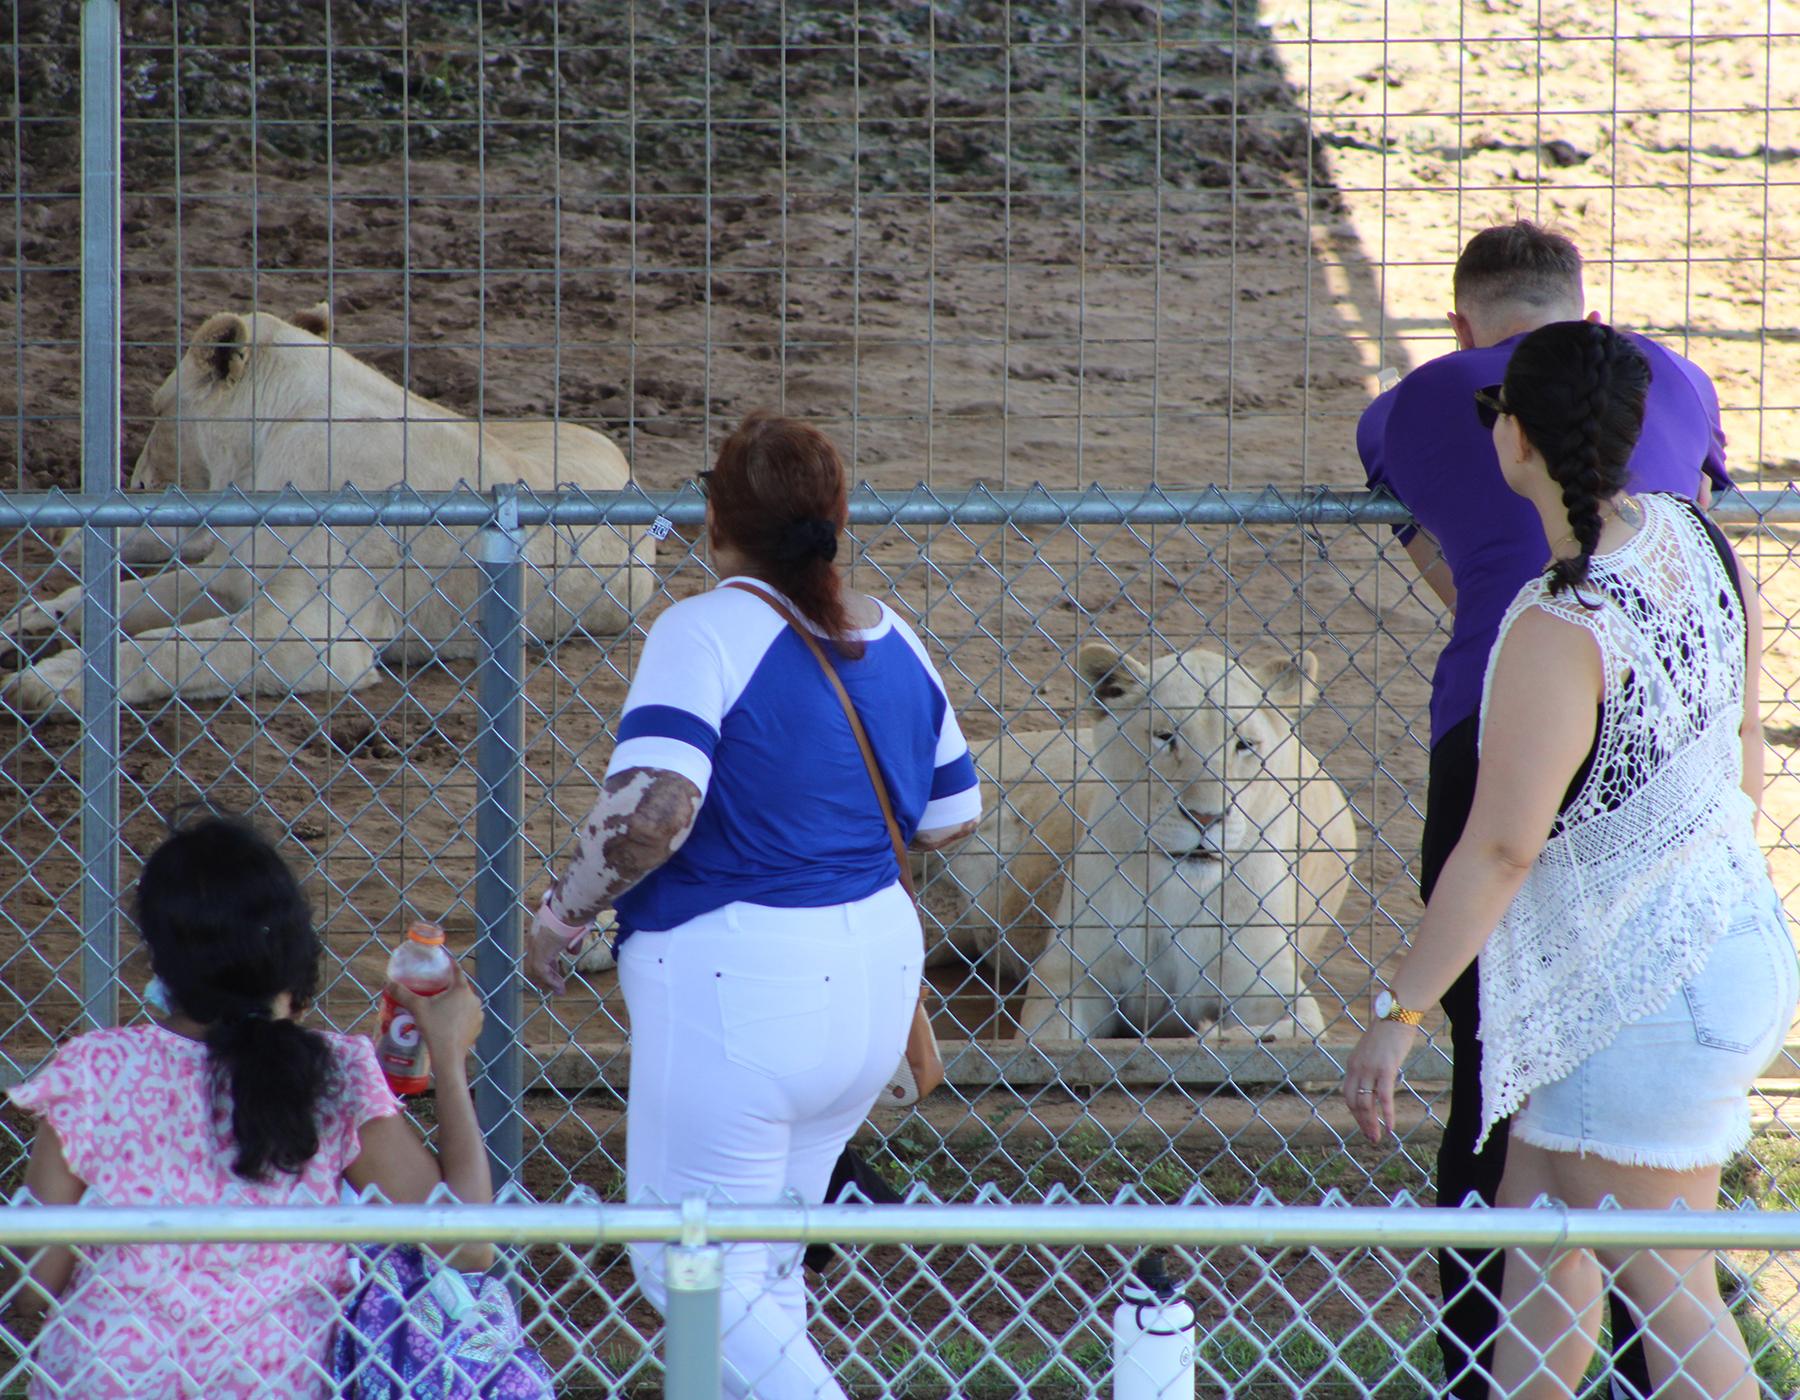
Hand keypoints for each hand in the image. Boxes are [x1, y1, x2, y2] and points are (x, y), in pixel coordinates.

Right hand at [390, 959, 482, 1064]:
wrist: (448, 1056)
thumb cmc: (434, 1028)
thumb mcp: (417, 1008)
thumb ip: (403, 993)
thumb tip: (388, 982)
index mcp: (462, 989)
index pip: (457, 971)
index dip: (450, 965)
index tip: (444, 961)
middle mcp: (474, 999)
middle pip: (460, 988)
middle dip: (449, 988)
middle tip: (435, 990)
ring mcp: (478, 1014)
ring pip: (465, 1003)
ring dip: (456, 1003)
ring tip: (441, 1008)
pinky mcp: (478, 1027)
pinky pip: (469, 1017)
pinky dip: (460, 1017)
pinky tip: (449, 1022)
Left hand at [525, 891, 588, 995]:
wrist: (570, 906)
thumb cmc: (575, 909)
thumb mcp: (575, 924)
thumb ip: (572, 940)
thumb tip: (573, 952)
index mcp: (541, 923)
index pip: (541, 943)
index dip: (549, 955)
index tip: (556, 964)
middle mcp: (535, 934)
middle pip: (536, 956)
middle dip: (547, 969)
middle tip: (555, 979)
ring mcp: (536, 945)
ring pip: (538, 967)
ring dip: (549, 979)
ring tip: (559, 989)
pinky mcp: (540, 954)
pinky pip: (544, 972)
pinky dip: (552, 981)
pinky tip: (561, 987)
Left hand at [1342, 1020, 1417, 1143]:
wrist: (1395, 1013)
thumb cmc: (1387, 1030)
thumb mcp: (1372, 1050)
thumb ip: (1370, 1065)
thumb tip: (1376, 1078)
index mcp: (1352, 1064)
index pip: (1348, 1094)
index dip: (1354, 1111)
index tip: (1362, 1123)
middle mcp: (1357, 1068)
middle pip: (1354, 1102)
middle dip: (1361, 1122)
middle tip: (1370, 1137)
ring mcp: (1370, 1069)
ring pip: (1366, 1103)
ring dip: (1371, 1123)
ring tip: (1377, 1137)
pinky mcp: (1386, 1069)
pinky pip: (1384, 1097)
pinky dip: (1386, 1114)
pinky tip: (1389, 1128)